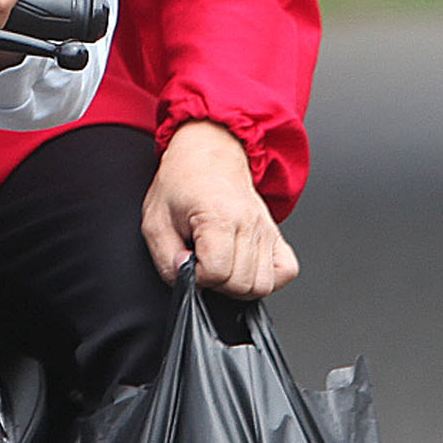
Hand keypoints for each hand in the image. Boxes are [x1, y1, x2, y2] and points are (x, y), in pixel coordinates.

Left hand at [141, 120, 298, 298]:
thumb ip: (164, 255)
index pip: (216, 271)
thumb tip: (182, 276)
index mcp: (218, 215)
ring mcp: (266, 230)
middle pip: (242, 284)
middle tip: (202, 264)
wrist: (207, 157)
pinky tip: (244, 267)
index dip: (196, 275)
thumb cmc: (182, 183)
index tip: (187, 262)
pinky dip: (267, 279)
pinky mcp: (276, 235)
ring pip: (263, 284)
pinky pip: (286, 272)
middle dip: (216, 283)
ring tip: (220, 265)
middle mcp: (249, 223)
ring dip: (238, 285)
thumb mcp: (156, 219)